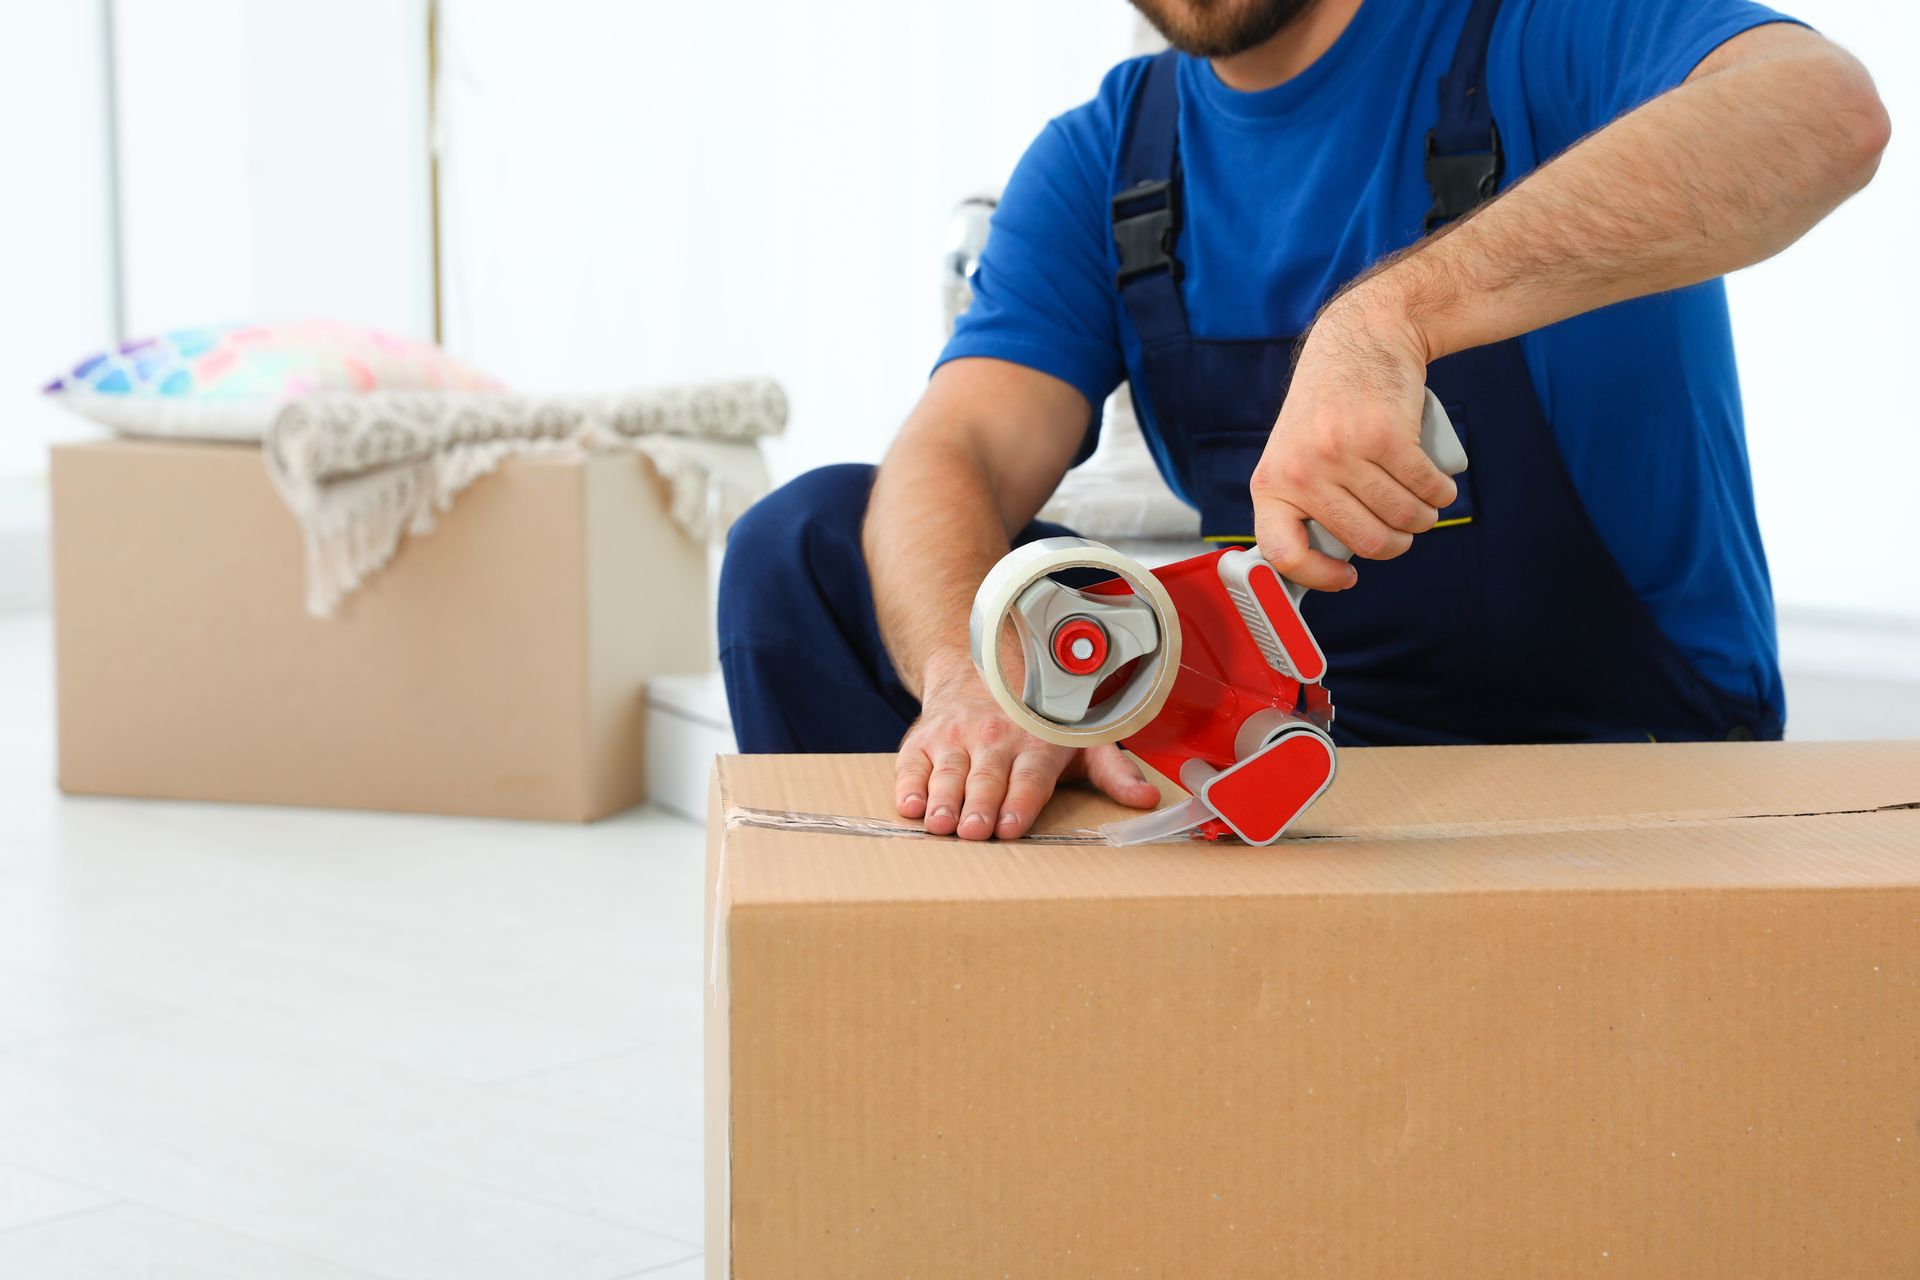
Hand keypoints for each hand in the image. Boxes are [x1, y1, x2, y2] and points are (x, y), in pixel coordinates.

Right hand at [894, 651, 1159, 839]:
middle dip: (980, 805)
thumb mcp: (1080, 739)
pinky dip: (909, 783)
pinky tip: (910, 804)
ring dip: (944, 799)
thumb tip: (1147, 798)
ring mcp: (955, 738)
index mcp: (1036, 745)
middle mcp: (994, 739)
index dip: (1021, 801)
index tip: (1013, 825)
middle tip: (973, 831)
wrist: (979, 668)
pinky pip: (912, 764)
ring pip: (949, 772)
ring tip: (940, 824)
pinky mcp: (923, 740)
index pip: (1029, 777)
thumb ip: (1113, 772)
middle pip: (986, 778)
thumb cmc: (1036, 718)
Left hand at [1250, 289, 1457, 591]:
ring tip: (1423, 504)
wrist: (1362, 340)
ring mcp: (1343, 453)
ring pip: (1402, 518)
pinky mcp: (1386, 436)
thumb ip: (1302, 502)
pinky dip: (1441, 492)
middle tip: (1402, 529)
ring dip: (1424, 519)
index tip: (1347, 577)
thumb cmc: (1330, 409)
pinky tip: (1439, 486)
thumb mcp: (1295, 454)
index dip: (1318, 576)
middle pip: (1365, 543)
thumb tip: (1319, 565)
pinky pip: (1426, 487)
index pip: (1283, 552)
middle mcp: (1302, 471)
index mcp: (1271, 483)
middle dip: (1396, 544)